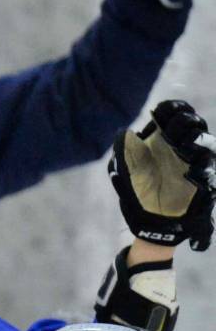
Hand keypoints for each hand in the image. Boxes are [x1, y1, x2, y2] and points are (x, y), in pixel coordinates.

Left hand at [110, 99, 215, 250]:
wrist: (148, 221)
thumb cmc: (137, 192)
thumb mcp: (124, 172)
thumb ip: (124, 152)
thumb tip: (126, 132)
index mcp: (163, 140)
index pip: (176, 113)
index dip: (172, 109)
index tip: (161, 114)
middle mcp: (182, 148)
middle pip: (194, 123)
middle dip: (185, 122)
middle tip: (172, 131)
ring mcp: (195, 164)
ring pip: (207, 144)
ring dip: (197, 141)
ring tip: (185, 145)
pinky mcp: (205, 183)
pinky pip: (209, 172)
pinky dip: (201, 171)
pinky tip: (190, 173)